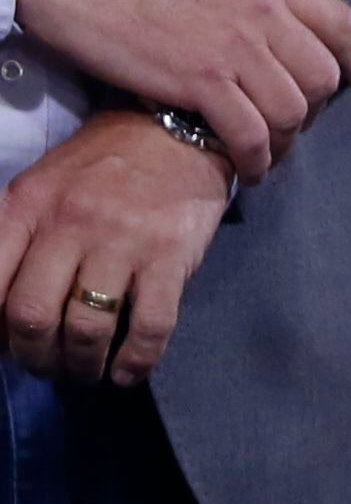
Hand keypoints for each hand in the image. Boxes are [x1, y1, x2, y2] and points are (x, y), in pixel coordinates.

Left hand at [0, 110, 233, 385]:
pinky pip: (150, 326)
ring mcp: (123, 239)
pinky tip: (127, 372)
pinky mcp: (172, 254)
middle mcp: (69, 223)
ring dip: (81, 365)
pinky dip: (135, 362)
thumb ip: (14, 239)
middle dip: (34, 358)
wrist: (180, 130)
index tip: (5, 347)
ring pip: (87, 329)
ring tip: (85, 370)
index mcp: (28, 206)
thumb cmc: (103, 165)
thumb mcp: (41, 187)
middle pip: (32, 317)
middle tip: (47, 365)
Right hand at [11, 0, 350, 181]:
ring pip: (292, 110)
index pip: (342, 22)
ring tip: (266, 155)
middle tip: (291, 127)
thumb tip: (280, 42)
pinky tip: (247, 169)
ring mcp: (236, 46)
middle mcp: (265, 11)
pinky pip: (251, 133)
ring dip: (285, 141)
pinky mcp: (202, 80)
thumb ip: (257, 2)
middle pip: (322, 75)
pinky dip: (255, 158)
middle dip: (314, 111)